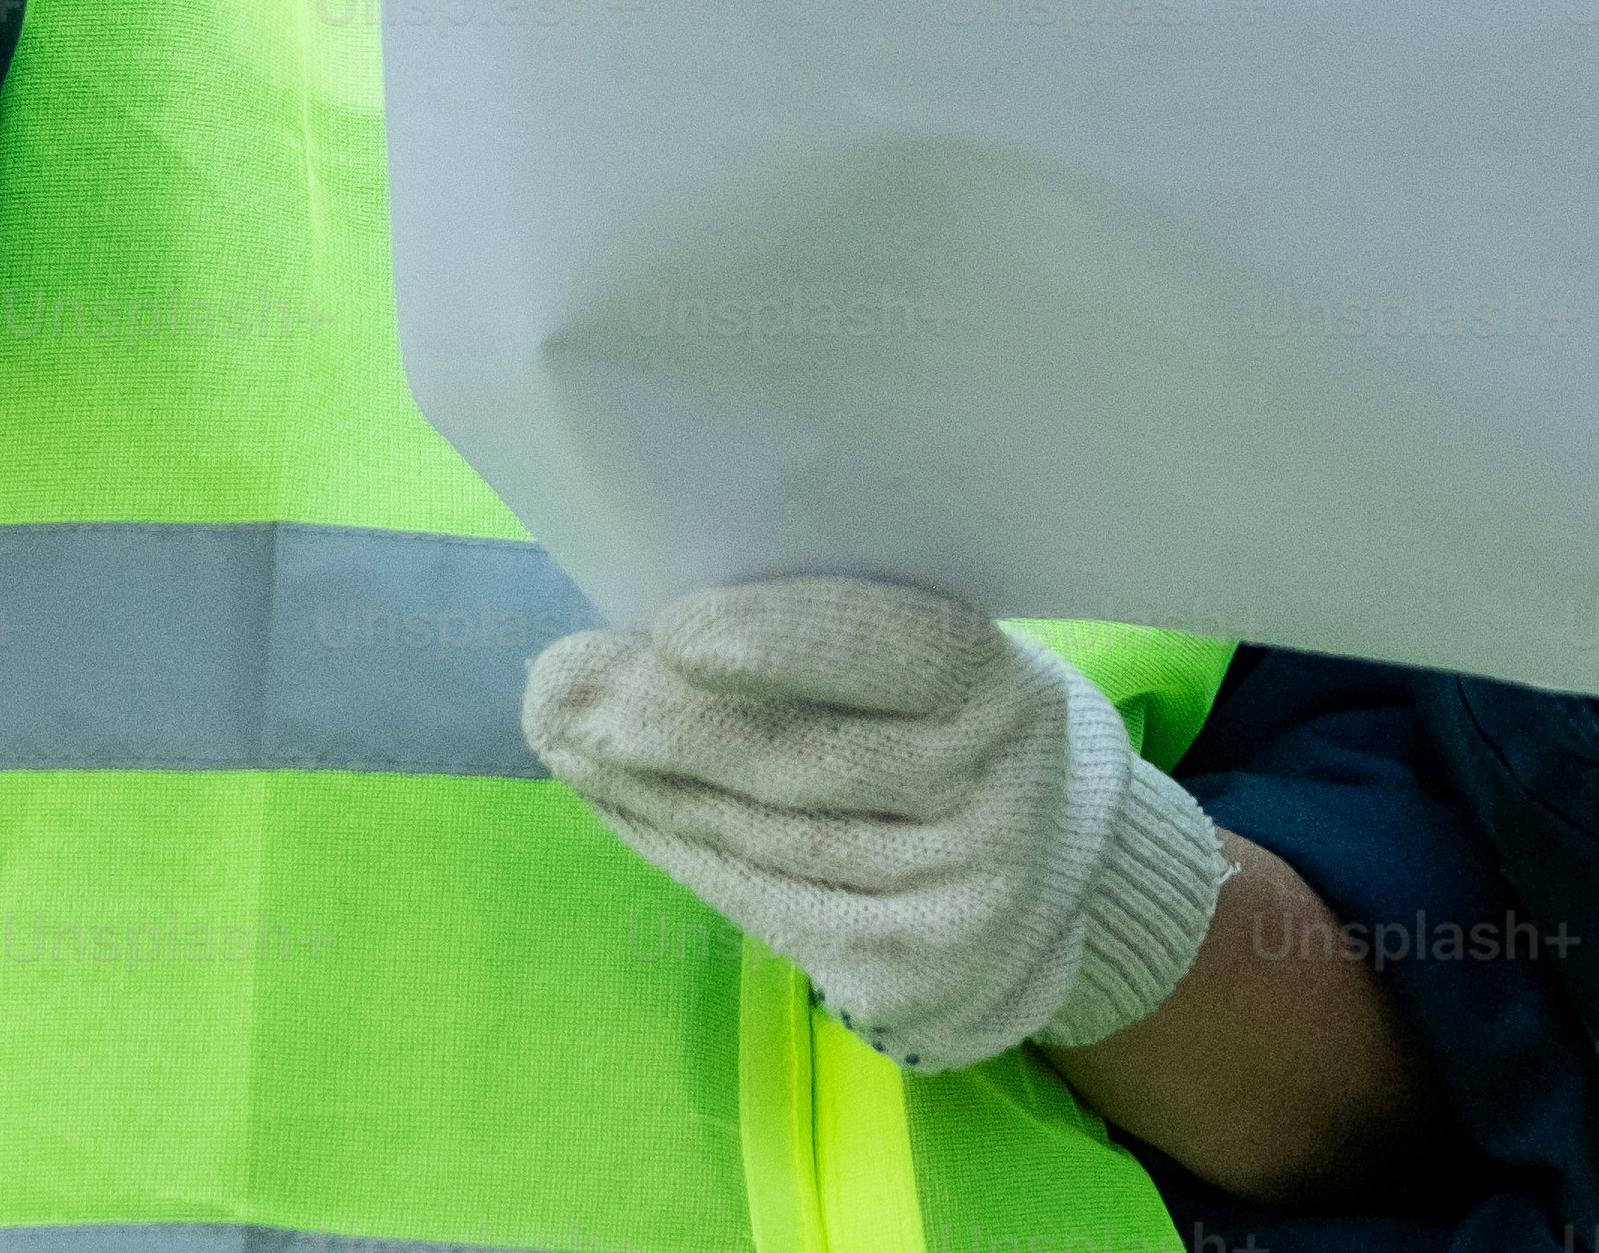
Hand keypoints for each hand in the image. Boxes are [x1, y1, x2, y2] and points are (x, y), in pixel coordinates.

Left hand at [523, 578, 1234, 1072]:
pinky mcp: (901, 975)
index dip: (788, 639)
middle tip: (560, 682)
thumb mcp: (923, 664)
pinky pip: (760, 903)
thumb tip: (651, 624)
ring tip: (565, 733)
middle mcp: (996, 801)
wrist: (1037, 873)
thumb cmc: (943, 724)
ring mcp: (950, 900)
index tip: (676, 627)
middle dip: (663, 717)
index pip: (904, 652)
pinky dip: (677, 845)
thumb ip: (823, 641)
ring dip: (644, 784)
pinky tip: (622, 803)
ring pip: (761, 835)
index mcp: (1006, 690)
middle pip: (800, 758)